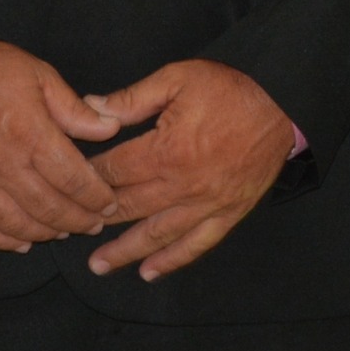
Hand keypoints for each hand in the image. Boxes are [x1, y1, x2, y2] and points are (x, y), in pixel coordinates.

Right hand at [0, 42, 121, 252]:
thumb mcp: (40, 76)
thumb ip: (75, 109)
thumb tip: (109, 128)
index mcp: (31, 135)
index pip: (73, 180)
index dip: (96, 198)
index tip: (109, 204)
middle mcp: (3, 164)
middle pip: (49, 208)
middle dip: (78, 221)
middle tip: (94, 224)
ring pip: (16, 224)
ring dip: (45, 234)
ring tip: (63, 233)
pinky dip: (2, 241)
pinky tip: (21, 242)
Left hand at [84, 59, 299, 280]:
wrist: (282, 103)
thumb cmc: (231, 88)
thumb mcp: (177, 78)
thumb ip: (133, 98)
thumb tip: (90, 107)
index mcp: (166, 151)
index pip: (114, 172)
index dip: (87, 178)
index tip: (66, 185)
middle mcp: (183, 185)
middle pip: (129, 208)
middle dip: (97, 220)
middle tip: (71, 230)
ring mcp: (206, 204)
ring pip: (157, 235)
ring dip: (125, 252)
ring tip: (98, 266)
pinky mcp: (228, 213)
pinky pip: (196, 245)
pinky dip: (172, 261)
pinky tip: (150, 272)